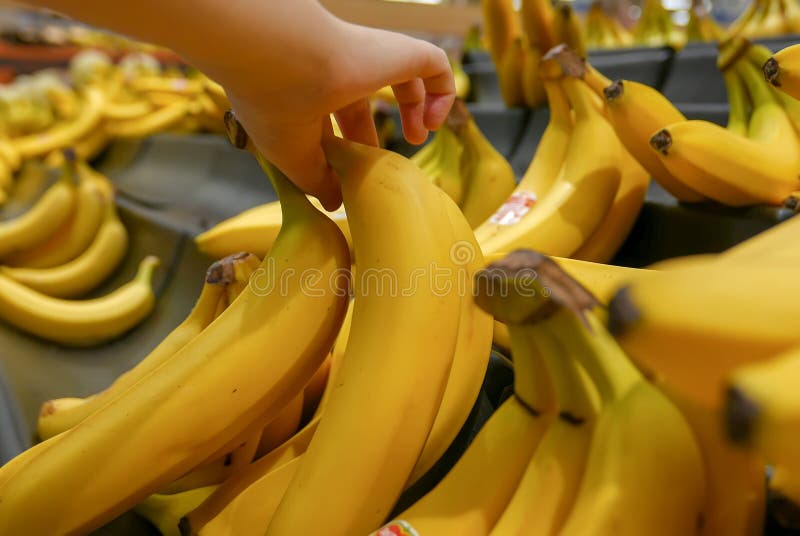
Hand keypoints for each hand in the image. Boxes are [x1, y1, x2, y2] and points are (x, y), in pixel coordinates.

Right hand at [222, 20, 454, 209]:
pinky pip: (434, 65)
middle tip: (379, 165)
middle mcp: (333, 69)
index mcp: (301, 90)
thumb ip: (316, 182)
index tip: (344, 178)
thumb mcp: (293, 157)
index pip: (322, 119)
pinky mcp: (400, 51)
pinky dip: (441, 92)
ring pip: (400, 77)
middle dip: (370, 136)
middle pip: (358, 103)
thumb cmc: (278, 108)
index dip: (338, 148)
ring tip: (419, 138)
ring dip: (413, 109)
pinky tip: (432, 124)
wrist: (284, 59)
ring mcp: (368, 58)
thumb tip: (334, 202)